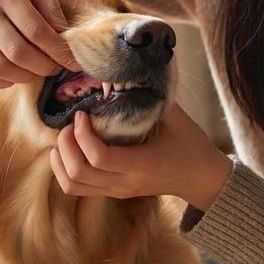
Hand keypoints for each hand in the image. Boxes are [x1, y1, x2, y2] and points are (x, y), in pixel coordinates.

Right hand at [0, 0, 78, 87]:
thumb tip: (65, 40)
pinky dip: (3, 82)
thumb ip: (52, 9)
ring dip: (25, 76)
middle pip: (18, 53)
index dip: (58, 51)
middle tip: (56, 67)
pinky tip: (16, 73)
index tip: (73, 61)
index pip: (36, 31)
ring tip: (37, 70)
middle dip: (44, 66)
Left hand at [50, 103, 233, 210]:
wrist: (202, 179)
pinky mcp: (113, 192)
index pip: (98, 157)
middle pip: (78, 173)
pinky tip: (70, 149)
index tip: (82, 114)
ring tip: (67, 137)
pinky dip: (65, 169)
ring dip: (61, 160)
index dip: (82, 134)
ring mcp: (117, 191)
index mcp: (142, 165)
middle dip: (66, 145)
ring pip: (73, 185)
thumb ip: (150, 97)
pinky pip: (78, 188)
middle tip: (70, 124)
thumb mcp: (174, 117)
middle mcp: (125, 183)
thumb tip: (126, 71)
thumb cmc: (190, 146)